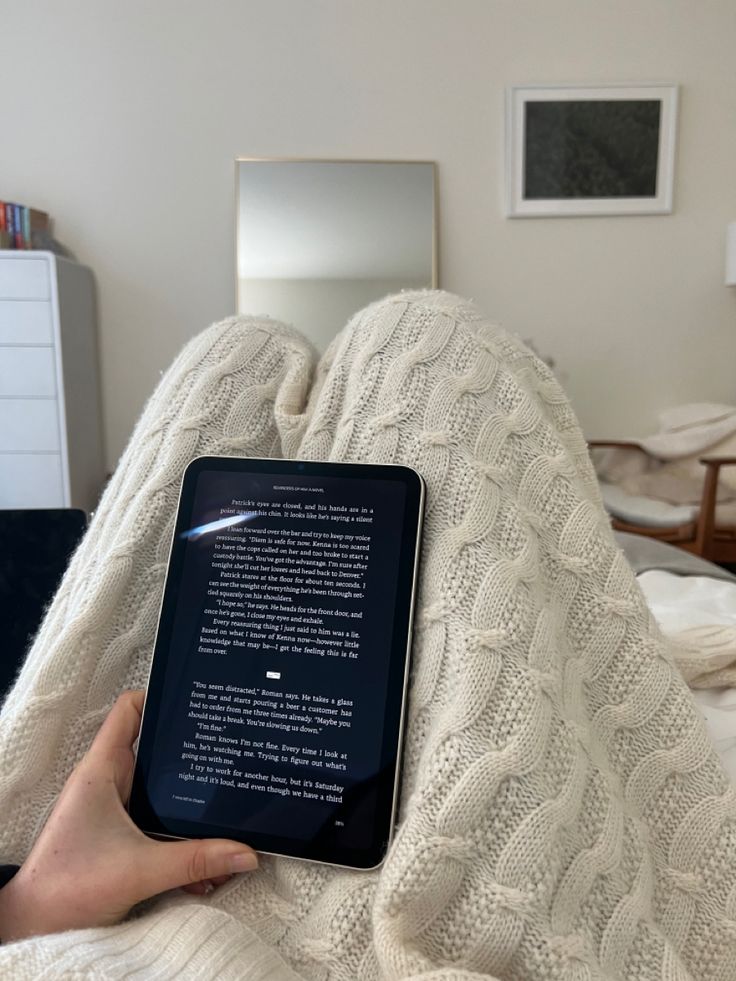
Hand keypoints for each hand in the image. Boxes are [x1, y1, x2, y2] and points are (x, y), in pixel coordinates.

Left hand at [0, 690, 257, 941]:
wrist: (36, 925)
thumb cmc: (70, 887)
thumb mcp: (141, 870)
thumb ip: (197, 860)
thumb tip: (247, 852)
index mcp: (104, 769)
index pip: (132, 709)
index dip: (163, 697)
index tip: (199, 702)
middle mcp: (108, 780)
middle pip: (155, 747)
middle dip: (191, 751)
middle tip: (228, 748)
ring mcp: (113, 805)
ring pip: (160, 787)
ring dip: (190, 801)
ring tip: (227, 803)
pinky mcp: (118, 831)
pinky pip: (157, 818)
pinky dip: (180, 832)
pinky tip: (207, 855)